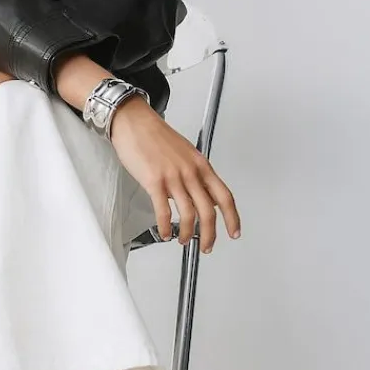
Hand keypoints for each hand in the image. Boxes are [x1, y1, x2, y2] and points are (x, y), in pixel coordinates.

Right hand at [107, 98, 240, 251]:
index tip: (234, 232)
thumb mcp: (186, 153)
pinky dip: (165, 226)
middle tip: (208, 246)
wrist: (135, 122)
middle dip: (210, 234)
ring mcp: (173, 177)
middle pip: (208, 210)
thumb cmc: (156, 136)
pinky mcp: (154, 181)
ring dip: (188, 233)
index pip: (224, 196)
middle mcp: (191, 172)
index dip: (232, 218)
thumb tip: (202, 197)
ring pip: (189, 214)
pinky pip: (163, 211)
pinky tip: (164, 232)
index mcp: (201, 165)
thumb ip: (196, 175)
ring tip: (184, 240)